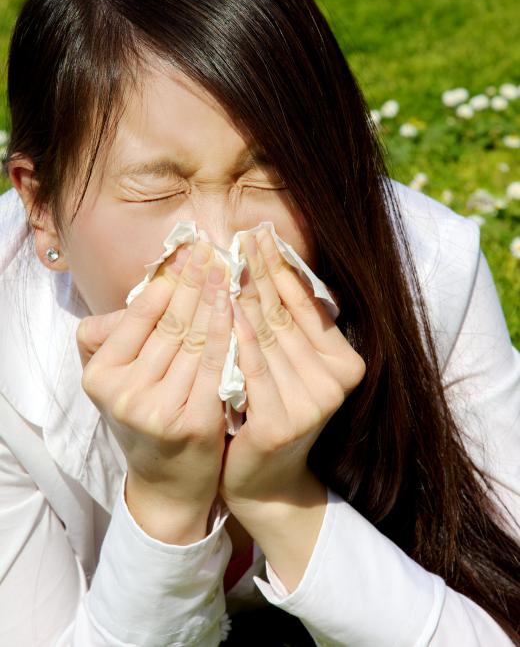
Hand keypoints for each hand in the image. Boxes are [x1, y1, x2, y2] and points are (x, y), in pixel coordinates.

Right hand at [76, 240, 231, 534]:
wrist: (168, 481)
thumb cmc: (147, 416)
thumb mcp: (121, 377)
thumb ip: (124, 333)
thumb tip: (155, 279)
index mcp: (99, 375)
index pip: (139, 315)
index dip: (167, 280)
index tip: (189, 250)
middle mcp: (123, 393)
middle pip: (170, 323)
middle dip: (195, 281)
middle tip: (214, 249)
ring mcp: (157, 410)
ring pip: (195, 340)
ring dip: (215, 299)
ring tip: (230, 269)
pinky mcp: (192, 422)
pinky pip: (215, 365)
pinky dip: (228, 332)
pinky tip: (240, 306)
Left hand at [220, 230, 365, 512]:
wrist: (266, 479)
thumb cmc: (274, 410)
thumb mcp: (292, 366)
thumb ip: (291, 328)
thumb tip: (276, 268)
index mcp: (345, 363)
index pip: (307, 306)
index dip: (282, 268)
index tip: (262, 235)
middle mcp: (335, 382)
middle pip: (285, 316)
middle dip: (262, 272)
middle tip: (243, 236)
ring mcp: (310, 405)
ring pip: (268, 337)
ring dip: (245, 296)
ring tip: (228, 261)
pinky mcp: (280, 423)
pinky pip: (254, 371)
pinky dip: (238, 339)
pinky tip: (225, 310)